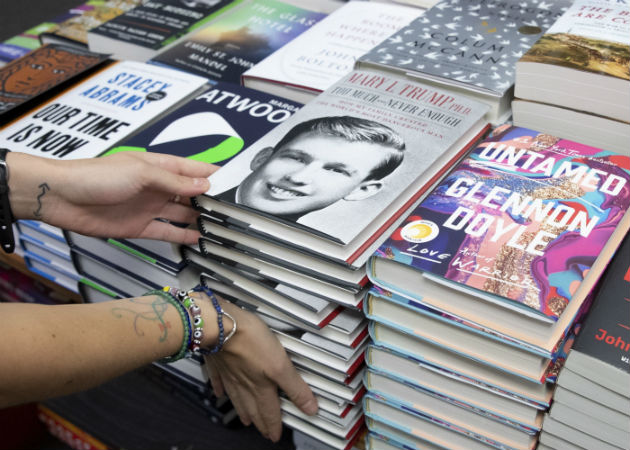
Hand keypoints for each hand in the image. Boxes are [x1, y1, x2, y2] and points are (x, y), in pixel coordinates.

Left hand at [8, 151, 216, 243]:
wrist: (62, 198)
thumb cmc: (95, 176)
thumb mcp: (141, 173)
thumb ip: (173, 181)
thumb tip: (202, 184)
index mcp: (159, 167)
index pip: (193, 169)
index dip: (214, 174)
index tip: (235, 182)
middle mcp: (157, 187)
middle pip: (191, 194)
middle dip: (210, 200)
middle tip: (232, 209)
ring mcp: (149, 208)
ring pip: (182, 214)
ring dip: (199, 219)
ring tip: (220, 226)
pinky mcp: (139, 227)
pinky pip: (167, 232)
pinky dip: (183, 236)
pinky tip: (198, 238)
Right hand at [204, 301, 317, 441]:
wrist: (220, 325)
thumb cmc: (248, 340)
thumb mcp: (280, 364)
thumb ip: (295, 387)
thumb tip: (309, 407)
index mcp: (259, 386)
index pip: (269, 412)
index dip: (274, 425)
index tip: (275, 435)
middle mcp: (243, 383)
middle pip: (252, 408)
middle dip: (259, 422)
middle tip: (263, 431)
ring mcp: (229, 373)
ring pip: (236, 397)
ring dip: (242, 410)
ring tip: (245, 419)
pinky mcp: (218, 360)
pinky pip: (218, 380)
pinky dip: (220, 389)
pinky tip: (219, 392)